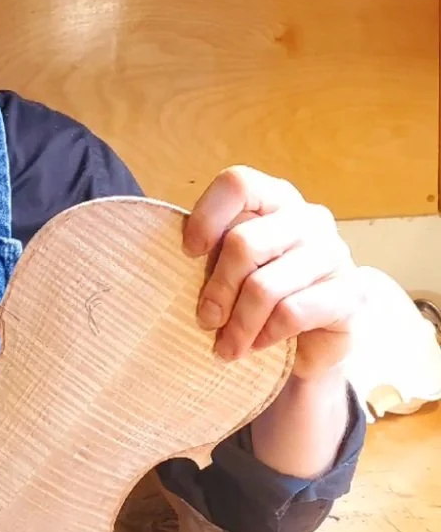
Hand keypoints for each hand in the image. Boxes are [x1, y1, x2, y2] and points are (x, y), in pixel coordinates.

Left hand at [182, 165, 363, 381]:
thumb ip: (214, 253)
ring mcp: (334, 254)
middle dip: (217, 289)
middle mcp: (309, 219)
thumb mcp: (233, 267)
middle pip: (244, 242)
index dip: (207, 217)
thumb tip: (180, 259)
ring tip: (226, 347)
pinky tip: (258, 345)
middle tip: (206, 320)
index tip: (188, 252)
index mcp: (276, 199)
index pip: (239, 184)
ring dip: (238, 325)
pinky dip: (266, 335)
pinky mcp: (350, 295)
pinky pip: (291, 313)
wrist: (312, 341)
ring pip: (265, 287)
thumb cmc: (261, 295)